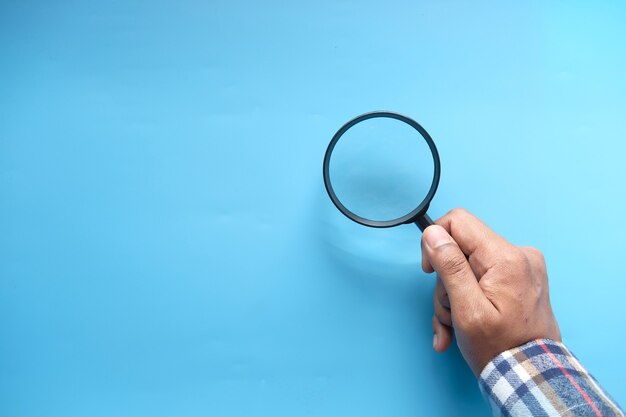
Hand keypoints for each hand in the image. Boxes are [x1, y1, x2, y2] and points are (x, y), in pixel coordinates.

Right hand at [421, 208, 560, 375]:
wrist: (529, 377)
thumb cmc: (500, 349)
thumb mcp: (466, 310)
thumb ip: (450, 267)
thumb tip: (434, 233)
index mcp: (506, 258)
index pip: (458, 222)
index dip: (436, 242)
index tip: (429, 271)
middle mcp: (518, 255)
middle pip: (460, 249)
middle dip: (445, 282)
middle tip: (448, 311)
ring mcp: (521, 267)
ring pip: (467, 266)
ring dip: (453, 297)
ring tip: (455, 326)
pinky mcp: (519, 279)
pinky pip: (481, 278)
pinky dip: (467, 299)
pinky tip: (459, 327)